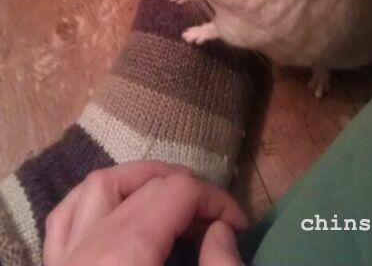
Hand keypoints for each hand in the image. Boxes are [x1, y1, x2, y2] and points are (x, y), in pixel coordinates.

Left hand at [43, 160, 246, 265]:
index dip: (218, 198)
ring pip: (98, 188)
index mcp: (127, 254)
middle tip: (214, 215)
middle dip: (186, 189)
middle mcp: (89, 247)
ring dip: (139, 181)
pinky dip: (90, 202)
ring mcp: (64, 259)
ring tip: (168, 197)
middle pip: (144, 185)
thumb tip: (222, 230)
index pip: (177, 192)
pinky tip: (112, 209)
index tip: (241, 224)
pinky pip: (63, 220)